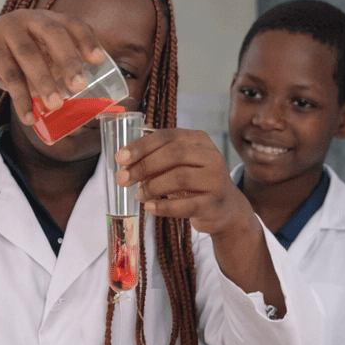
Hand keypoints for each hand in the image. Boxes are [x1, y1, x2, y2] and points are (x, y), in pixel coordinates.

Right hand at [0, 10, 103, 129]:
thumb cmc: (14, 58)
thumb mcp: (38, 56)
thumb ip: (57, 68)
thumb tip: (87, 99)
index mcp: (46, 19)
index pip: (72, 23)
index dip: (87, 39)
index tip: (98, 60)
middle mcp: (28, 19)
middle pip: (53, 34)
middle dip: (68, 60)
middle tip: (79, 86)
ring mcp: (7, 29)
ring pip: (29, 55)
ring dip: (44, 82)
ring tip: (56, 105)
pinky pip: (8, 75)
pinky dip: (21, 99)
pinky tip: (29, 117)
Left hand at [114, 129, 258, 237]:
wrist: (224, 208)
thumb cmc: (194, 183)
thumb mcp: (178, 165)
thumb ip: (155, 161)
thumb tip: (125, 167)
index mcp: (198, 140)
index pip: (167, 136)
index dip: (141, 146)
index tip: (120, 158)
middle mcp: (211, 156)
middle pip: (174, 153)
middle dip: (144, 166)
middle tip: (123, 179)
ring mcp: (215, 179)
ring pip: (180, 177)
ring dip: (153, 187)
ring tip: (140, 195)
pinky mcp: (214, 203)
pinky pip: (186, 205)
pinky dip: (164, 207)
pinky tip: (150, 208)